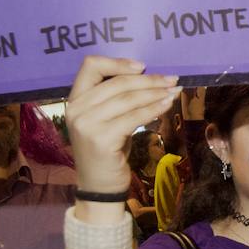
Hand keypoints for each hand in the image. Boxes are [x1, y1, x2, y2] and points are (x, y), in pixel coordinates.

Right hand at [66, 56, 180, 196]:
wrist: (99, 186)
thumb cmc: (107, 150)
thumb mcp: (105, 119)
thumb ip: (116, 98)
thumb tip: (151, 77)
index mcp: (75, 99)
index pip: (91, 66)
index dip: (118, 62)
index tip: (143, 66)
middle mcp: (77, 109)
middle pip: (117, 82)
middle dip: (149, 79)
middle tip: (171, 79)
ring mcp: (87, 124)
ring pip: (128, 98)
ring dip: (156, 93)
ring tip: (174, 91)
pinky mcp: (102, 139)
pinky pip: (135, 117)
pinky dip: (154, 109)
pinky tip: (167, 105)